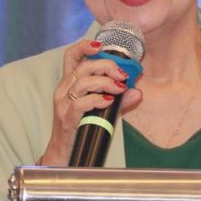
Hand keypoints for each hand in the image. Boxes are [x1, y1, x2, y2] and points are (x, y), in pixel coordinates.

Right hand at [37, 38, 142, 165]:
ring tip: (120, 88)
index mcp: (69, 83)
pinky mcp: (67, 119)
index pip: (71, 57)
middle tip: (123, 74)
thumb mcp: (102, 111)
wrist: (66, 156)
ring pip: (82, 83)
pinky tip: (109, 101)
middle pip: (82, 67)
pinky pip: (80, 104)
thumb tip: (138, 91)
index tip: (100, 44)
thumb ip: (119, 101)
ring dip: (104, 82)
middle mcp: (63, 90)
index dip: (84, 46)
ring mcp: (63, 105)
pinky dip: (97, 99)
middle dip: (106, 66)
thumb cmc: (82, 129)